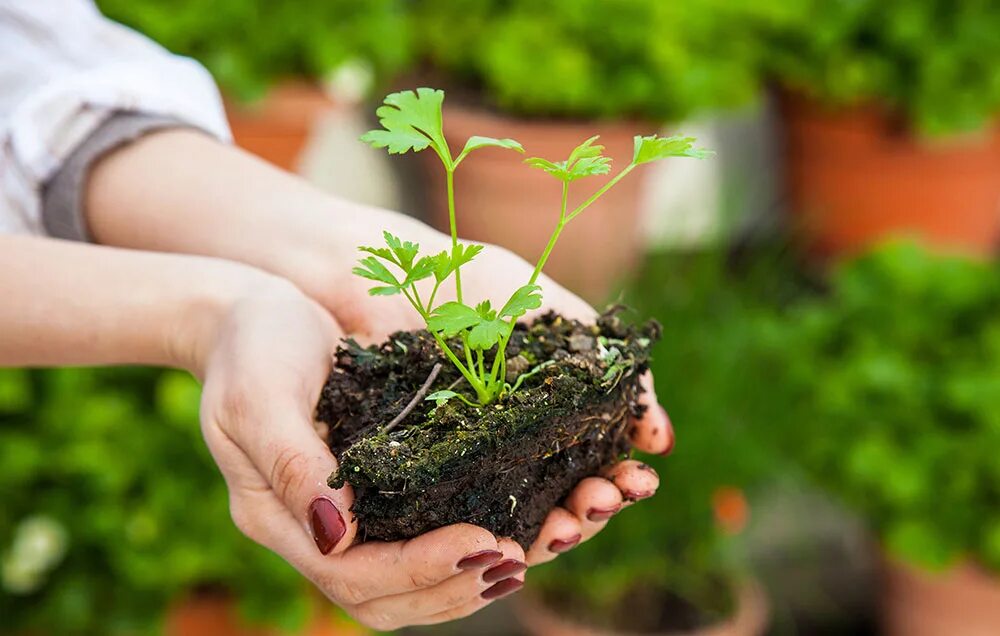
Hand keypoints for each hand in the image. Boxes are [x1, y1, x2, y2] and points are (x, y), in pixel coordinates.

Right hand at [195, 278, 527, 629]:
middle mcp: (311, 531)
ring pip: (403, 585)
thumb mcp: (260, 395)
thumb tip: (337, 537)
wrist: (255, 314)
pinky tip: (509, 530)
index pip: (350, 573)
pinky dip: (461, 549)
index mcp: (276, 517)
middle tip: (512, 560)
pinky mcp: (373, 491)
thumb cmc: (252, 345)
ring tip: (519, 559)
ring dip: (464, 582)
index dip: (417, 569)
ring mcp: (341, 517)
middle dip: (451, 586)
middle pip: (382, 597)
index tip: (479, 543)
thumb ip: (292, 464)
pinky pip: (416, 540)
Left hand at [297, 207, 674, 566]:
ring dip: (550, 533)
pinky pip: (449, 519)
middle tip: (605, 499)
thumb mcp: (553, 318)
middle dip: (591, 510)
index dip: (620, 482)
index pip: (594, 469)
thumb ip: (606, 369)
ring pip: (513, 523)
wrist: (390, 265)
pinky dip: (482, 533)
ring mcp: (462, 469)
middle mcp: (510, 452)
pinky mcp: (414, 480)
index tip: (639, 480)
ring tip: (570, 523)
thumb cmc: (474, 282)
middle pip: (561, 504)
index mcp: (548, 421)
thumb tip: (659, 437)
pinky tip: (506, 536)